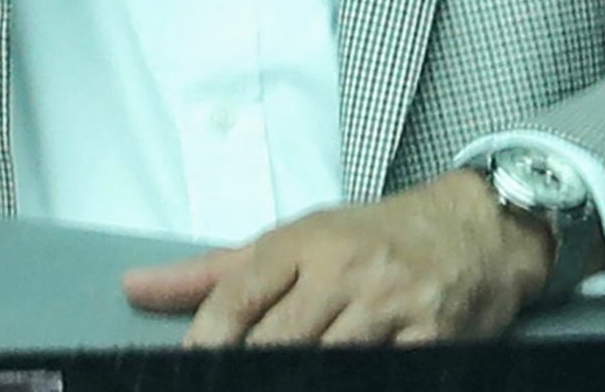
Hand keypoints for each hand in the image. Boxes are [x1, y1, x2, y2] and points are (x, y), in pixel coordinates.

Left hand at [120, 170, 556, 347]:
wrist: (472, 230)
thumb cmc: (367, 236)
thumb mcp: (291, 240)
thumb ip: (212, 273)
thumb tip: (133, 287)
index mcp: (301, 242)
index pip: (239, 292)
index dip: (208, 337)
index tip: (189, 366)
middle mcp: (343, 270)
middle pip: (279, 336)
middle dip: (249, 368)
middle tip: (221, 386)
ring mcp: (390, 306)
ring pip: (331, 359)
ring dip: (300, 377)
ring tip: (274, 385)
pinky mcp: (434, 339)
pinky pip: (387, 372)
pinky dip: (361, 380)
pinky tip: (335, 385)